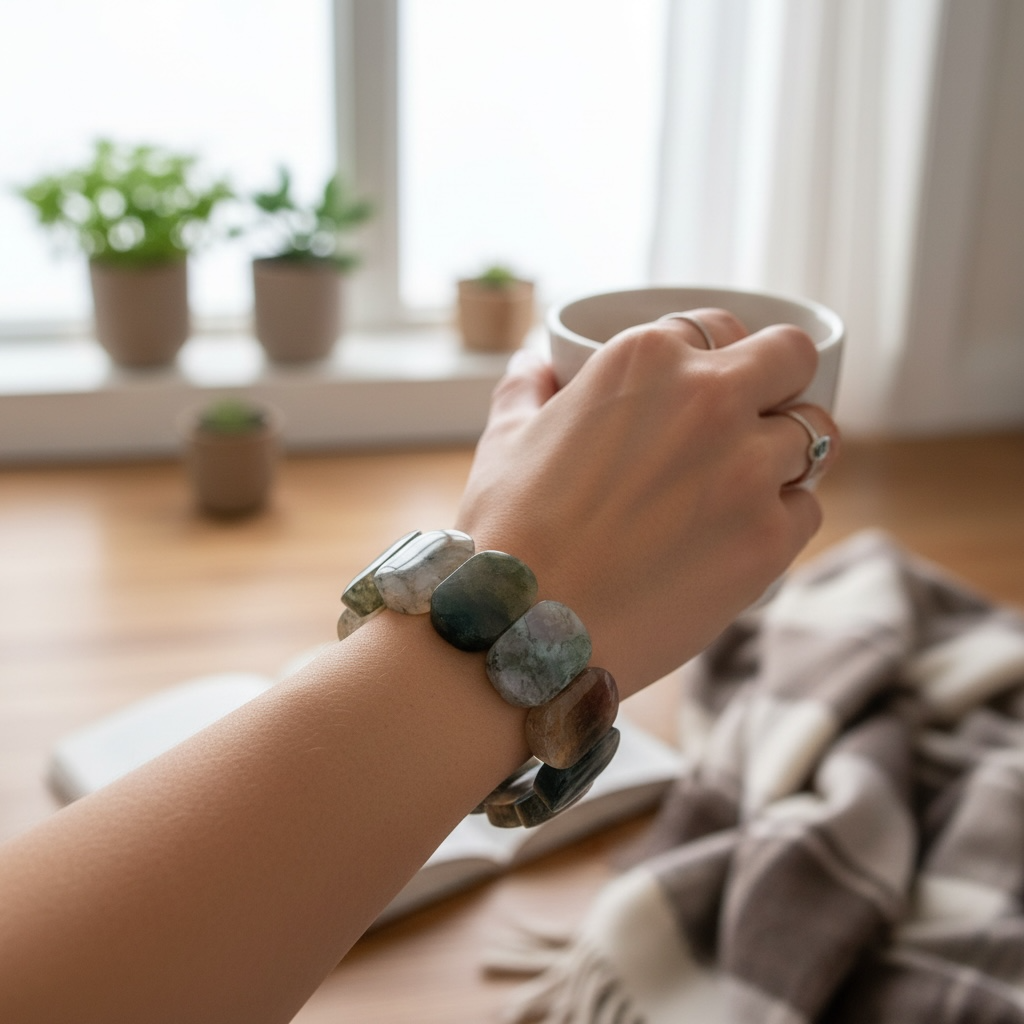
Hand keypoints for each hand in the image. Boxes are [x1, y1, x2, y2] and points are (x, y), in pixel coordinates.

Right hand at [456, 308, 839, 695]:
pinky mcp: (769, 540)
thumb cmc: (507, 534)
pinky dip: (781, 519)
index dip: (716, 356)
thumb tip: (535, 361)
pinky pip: (807, 509)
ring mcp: (748, 469)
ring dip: (786, 453)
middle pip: (791, 358)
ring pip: (815, 434)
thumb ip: (528, 386)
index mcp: (646, 359)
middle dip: (778, 382)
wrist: (523, 631)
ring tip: (745, 486)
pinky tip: (737, 538)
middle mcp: (710, 398)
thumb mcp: (505, 439)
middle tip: (751, 419)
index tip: (707, 386)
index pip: (720, 326)